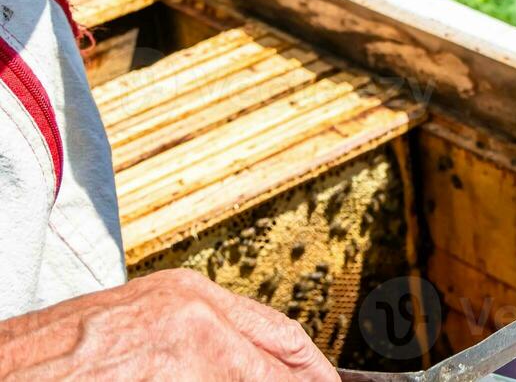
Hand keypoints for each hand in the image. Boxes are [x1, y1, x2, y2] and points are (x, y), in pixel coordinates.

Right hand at [0, 268, 337, 380]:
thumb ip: (200, 335)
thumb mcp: (140, 321)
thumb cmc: (51, 354)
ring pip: (252, 381)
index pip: (279, 332)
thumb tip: (256, 364)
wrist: (0, 370)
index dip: (309, 365)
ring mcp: (179, 365)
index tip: (326, 381)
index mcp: (189, 299)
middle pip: (276, 364)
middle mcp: (194, 324)